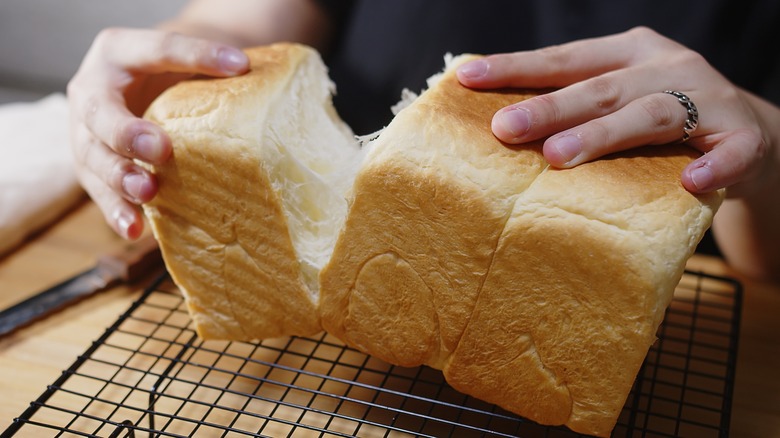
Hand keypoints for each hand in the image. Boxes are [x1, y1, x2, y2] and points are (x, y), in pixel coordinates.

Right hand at [67, 28, 248, 238]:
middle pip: (101, 113)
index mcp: (119, 51)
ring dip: (120, 179)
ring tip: (147, 192)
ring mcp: (84, 133)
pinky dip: (117, 211)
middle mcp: (92, 91)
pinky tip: (135, 228)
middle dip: (128, 133)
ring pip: (93, 157)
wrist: (138, 83)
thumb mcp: (188, 59)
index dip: (196, 55)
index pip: (158, 49)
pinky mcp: (91, 168)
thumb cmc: (168, 72)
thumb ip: (212, 64)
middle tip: (160, 150)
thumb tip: (253, 73)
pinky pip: (99, 192)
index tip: (238, 65)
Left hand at [456, 26, 775, 199]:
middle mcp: (667, 67)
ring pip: (652, 113)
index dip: (516, 68)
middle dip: (550, 108)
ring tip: (561, 157)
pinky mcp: (745, 136)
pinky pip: (734, 152)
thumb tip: (498, 130)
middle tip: (504, 129)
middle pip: (601, 87)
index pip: (564, 60)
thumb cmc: (664, 121)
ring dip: (605, 134)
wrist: (749, 132)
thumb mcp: (620, 100)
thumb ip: (575, 109)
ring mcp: (709, 99)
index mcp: (629, 53)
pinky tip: (691, 181)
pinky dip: (714, 166)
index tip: (468, 77)